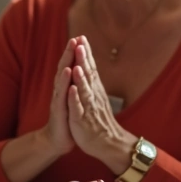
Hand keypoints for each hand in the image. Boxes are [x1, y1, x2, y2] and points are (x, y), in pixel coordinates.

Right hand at [41, 38, 78, 157]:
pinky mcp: (59, 112)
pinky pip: (62, 98)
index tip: (81, 37)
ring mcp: (58, 101)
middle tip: (74, 39)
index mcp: (65, 87)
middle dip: (69, 53)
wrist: (57, 139)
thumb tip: (78, 68)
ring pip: (61, 80)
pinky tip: (68, 77)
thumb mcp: (72, 99)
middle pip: (63, 68)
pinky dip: (65, 86)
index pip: (69, 66)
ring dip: (66, 65)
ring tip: (70, 52)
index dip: (74, 53)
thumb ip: (74, 84)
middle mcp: (60, 91)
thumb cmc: (67, 118)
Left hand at [67, 37, 136, 169]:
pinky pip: (78, 109)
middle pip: (88, 75)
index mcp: (95, 90)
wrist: (108, 144)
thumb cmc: (100, 120)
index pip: (90, 68)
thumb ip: (93, 82)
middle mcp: (93, 96)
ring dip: (80, 77)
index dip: (86, 53)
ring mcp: (88, 108)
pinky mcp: (82, 121)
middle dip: (83, 58)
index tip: (81, 36)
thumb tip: (90, 65)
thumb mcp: (96, 98)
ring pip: (84, 90)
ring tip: (76, 63)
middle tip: (80, 41)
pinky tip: (72, 89)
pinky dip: (75, 99)